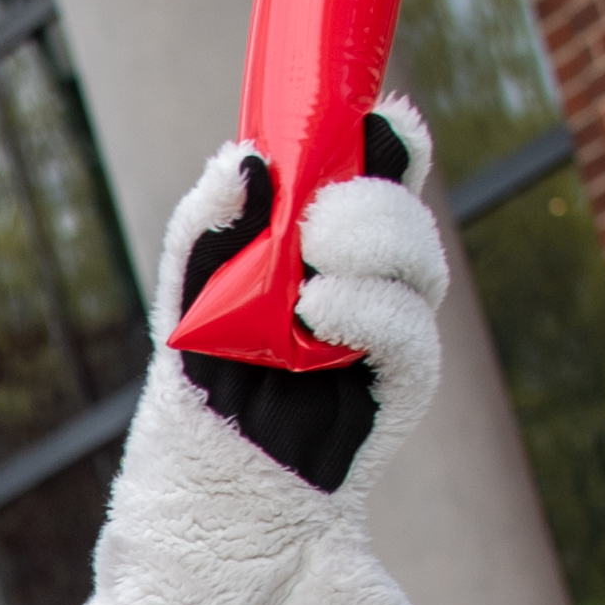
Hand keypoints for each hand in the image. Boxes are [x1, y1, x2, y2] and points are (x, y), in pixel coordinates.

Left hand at [155, 96, 445, 496]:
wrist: (213, 485)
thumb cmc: (201, 384)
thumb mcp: (187, 297)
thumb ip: (207, 228)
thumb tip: (243, 159)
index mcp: (328, 242)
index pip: (378, 171)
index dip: (385, 139)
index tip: (370, 119)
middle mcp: (370, 278)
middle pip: (403, 210)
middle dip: (366, 199)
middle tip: (312, 221)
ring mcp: (391, 329)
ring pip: (418, 262)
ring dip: (370, 248)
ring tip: (306, 275)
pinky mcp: (402, 383)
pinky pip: (409, 332)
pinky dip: (367, 310)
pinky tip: (317, 309)